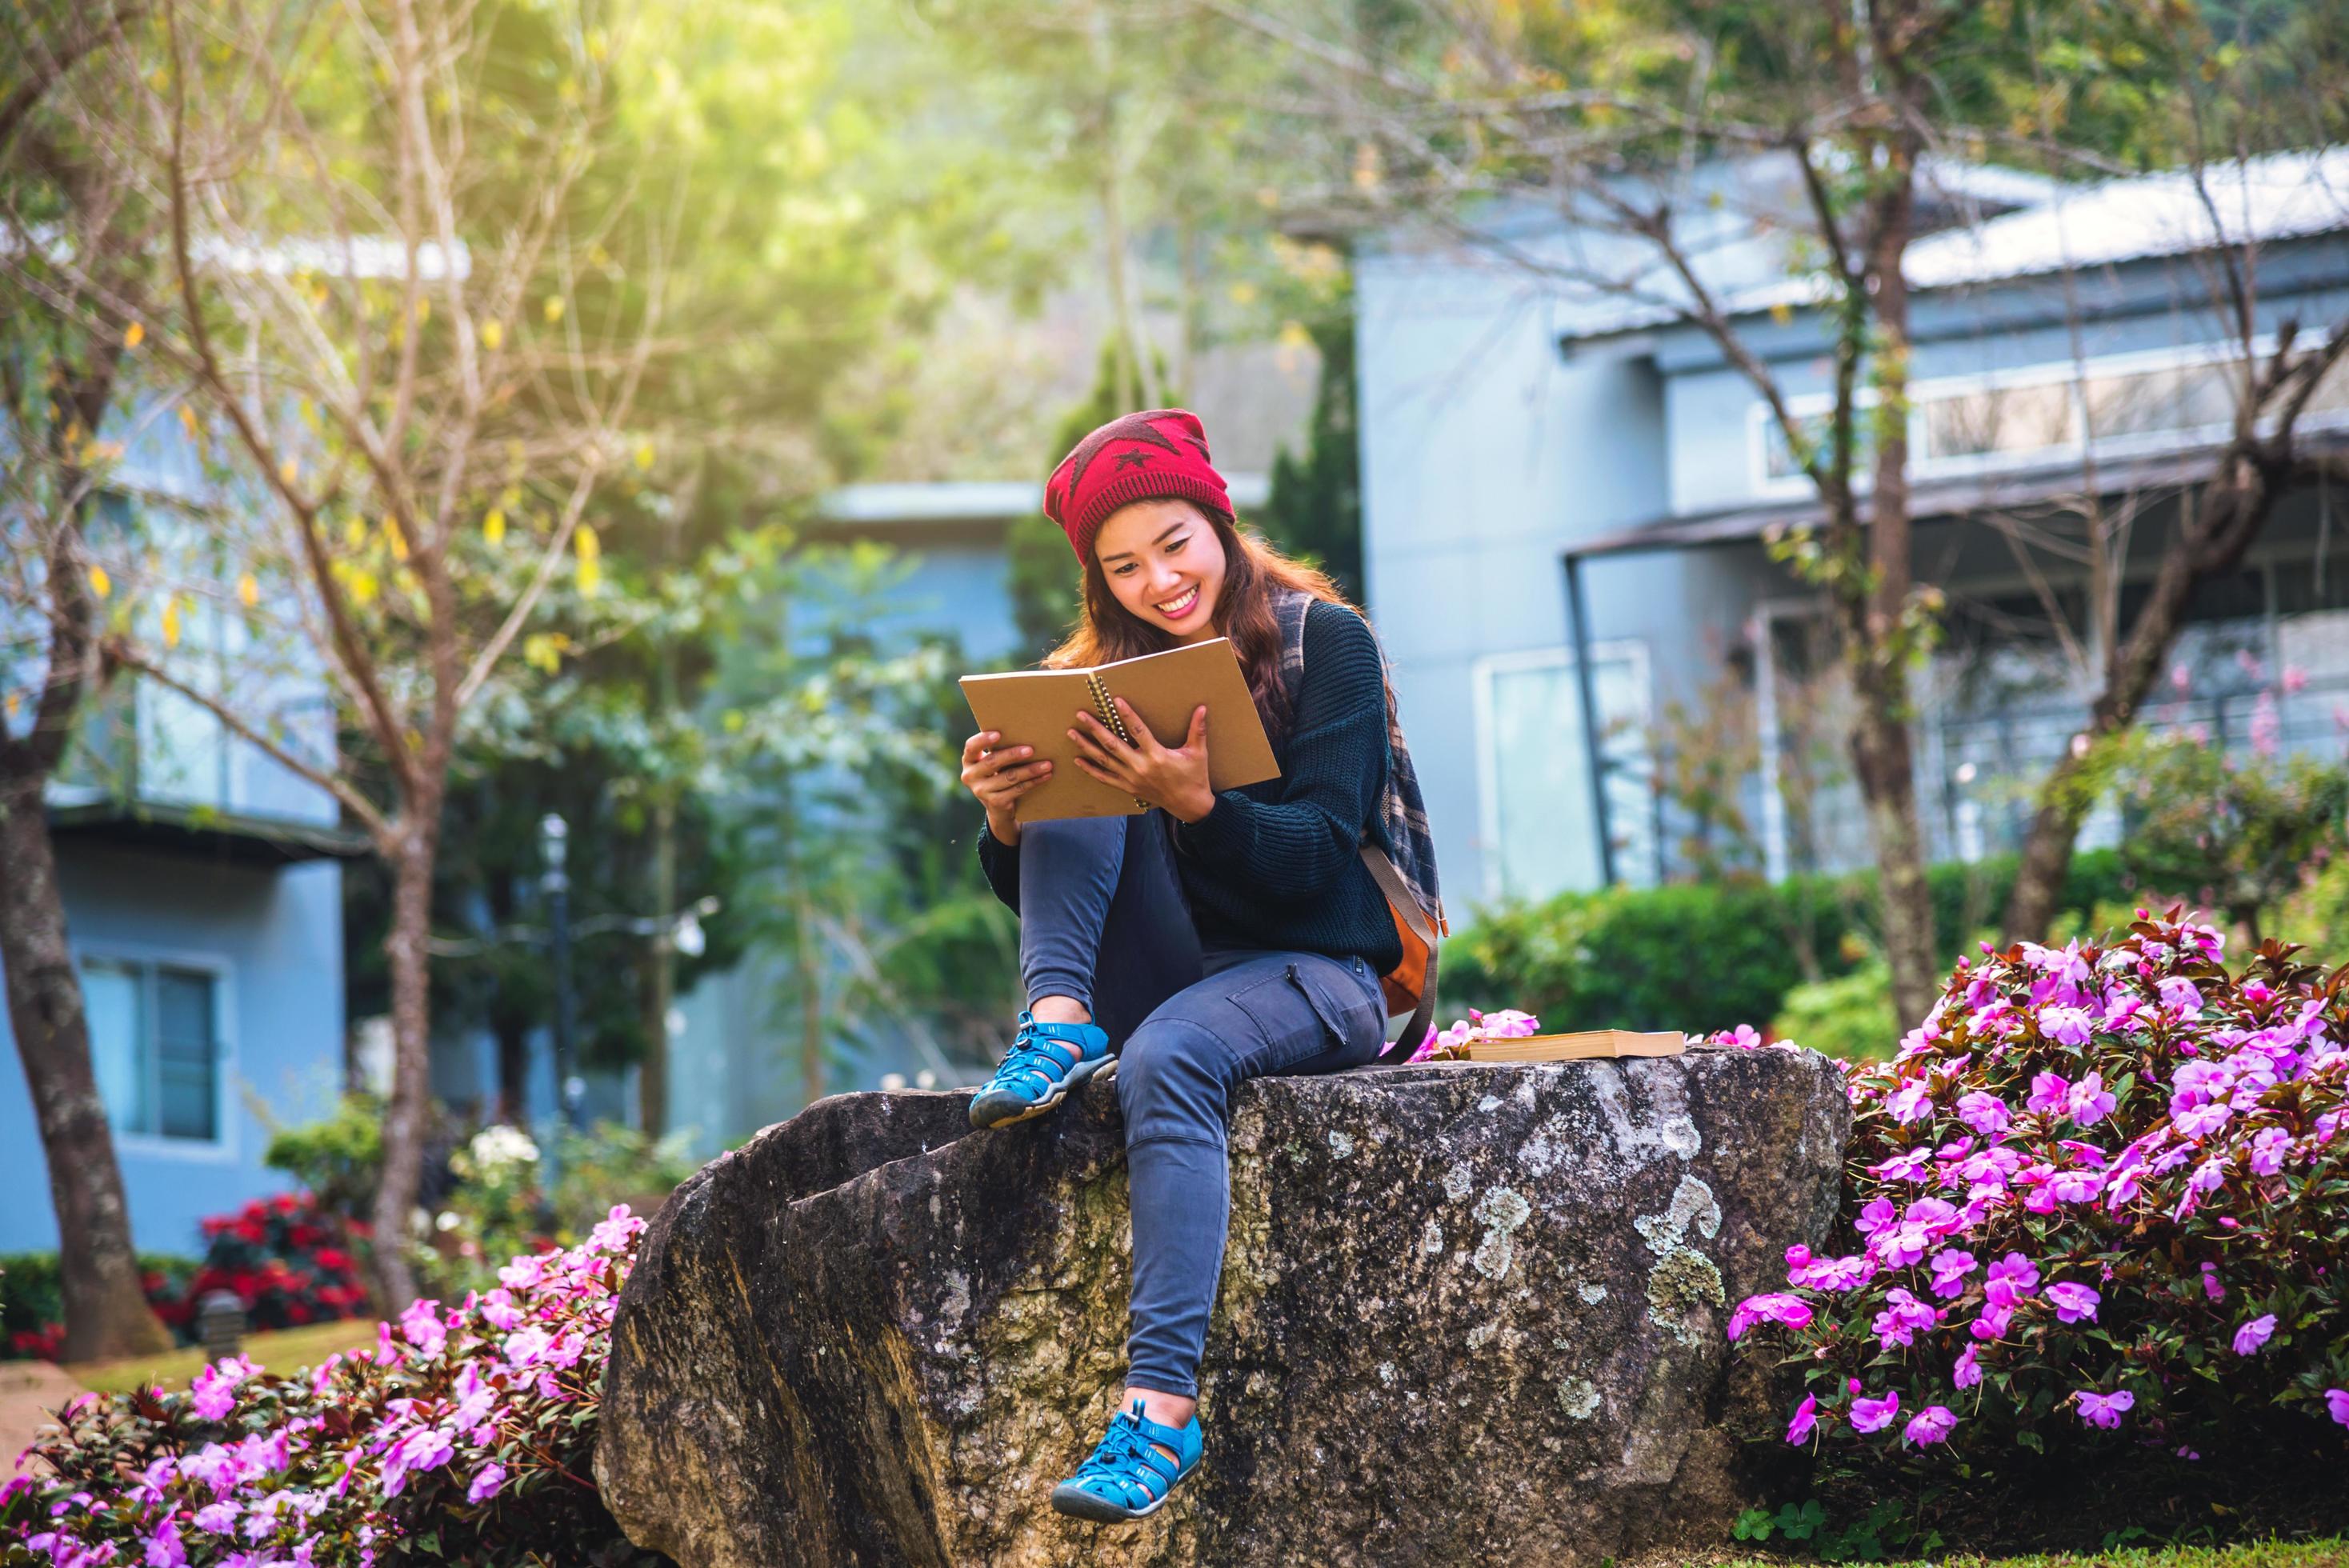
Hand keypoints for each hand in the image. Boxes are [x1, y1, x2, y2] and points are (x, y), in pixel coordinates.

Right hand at [960, 730, 1050, 843]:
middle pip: (993, 762)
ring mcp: (981, 791)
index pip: (971, 747)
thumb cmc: (998, 774)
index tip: (998, 734)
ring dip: (1030, 770)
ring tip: (1047, 764)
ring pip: (1009, 777)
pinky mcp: (995, 802)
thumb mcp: (992, 763)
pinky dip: (1033, 782)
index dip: (983, 740)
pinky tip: (1045, 775)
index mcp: (969, 761)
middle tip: (1031, 750)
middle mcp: (970, 776)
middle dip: (1013, 755)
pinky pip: (1018, 789)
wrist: (998, 807)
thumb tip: (1025, 732)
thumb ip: (999, 750)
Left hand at [1069, 701, 1214, 822]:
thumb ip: (1197, 730)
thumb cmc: (1194, 777)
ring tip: (1072, 733)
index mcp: (1157, 756)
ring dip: (1086, 746)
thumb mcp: (1198, 753)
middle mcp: (1140, 767)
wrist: (1190, 806)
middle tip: (1081, 715)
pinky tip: (1078, 759)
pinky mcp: (1128, 788)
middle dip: (1095, 729)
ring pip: (1104, 760)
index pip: (1138, 730)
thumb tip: (1202, 708)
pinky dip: (1090, 769)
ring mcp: (1131, 779)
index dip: (1126, 714)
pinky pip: (1105, 778)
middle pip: (1112, 744)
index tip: (1115, 700)